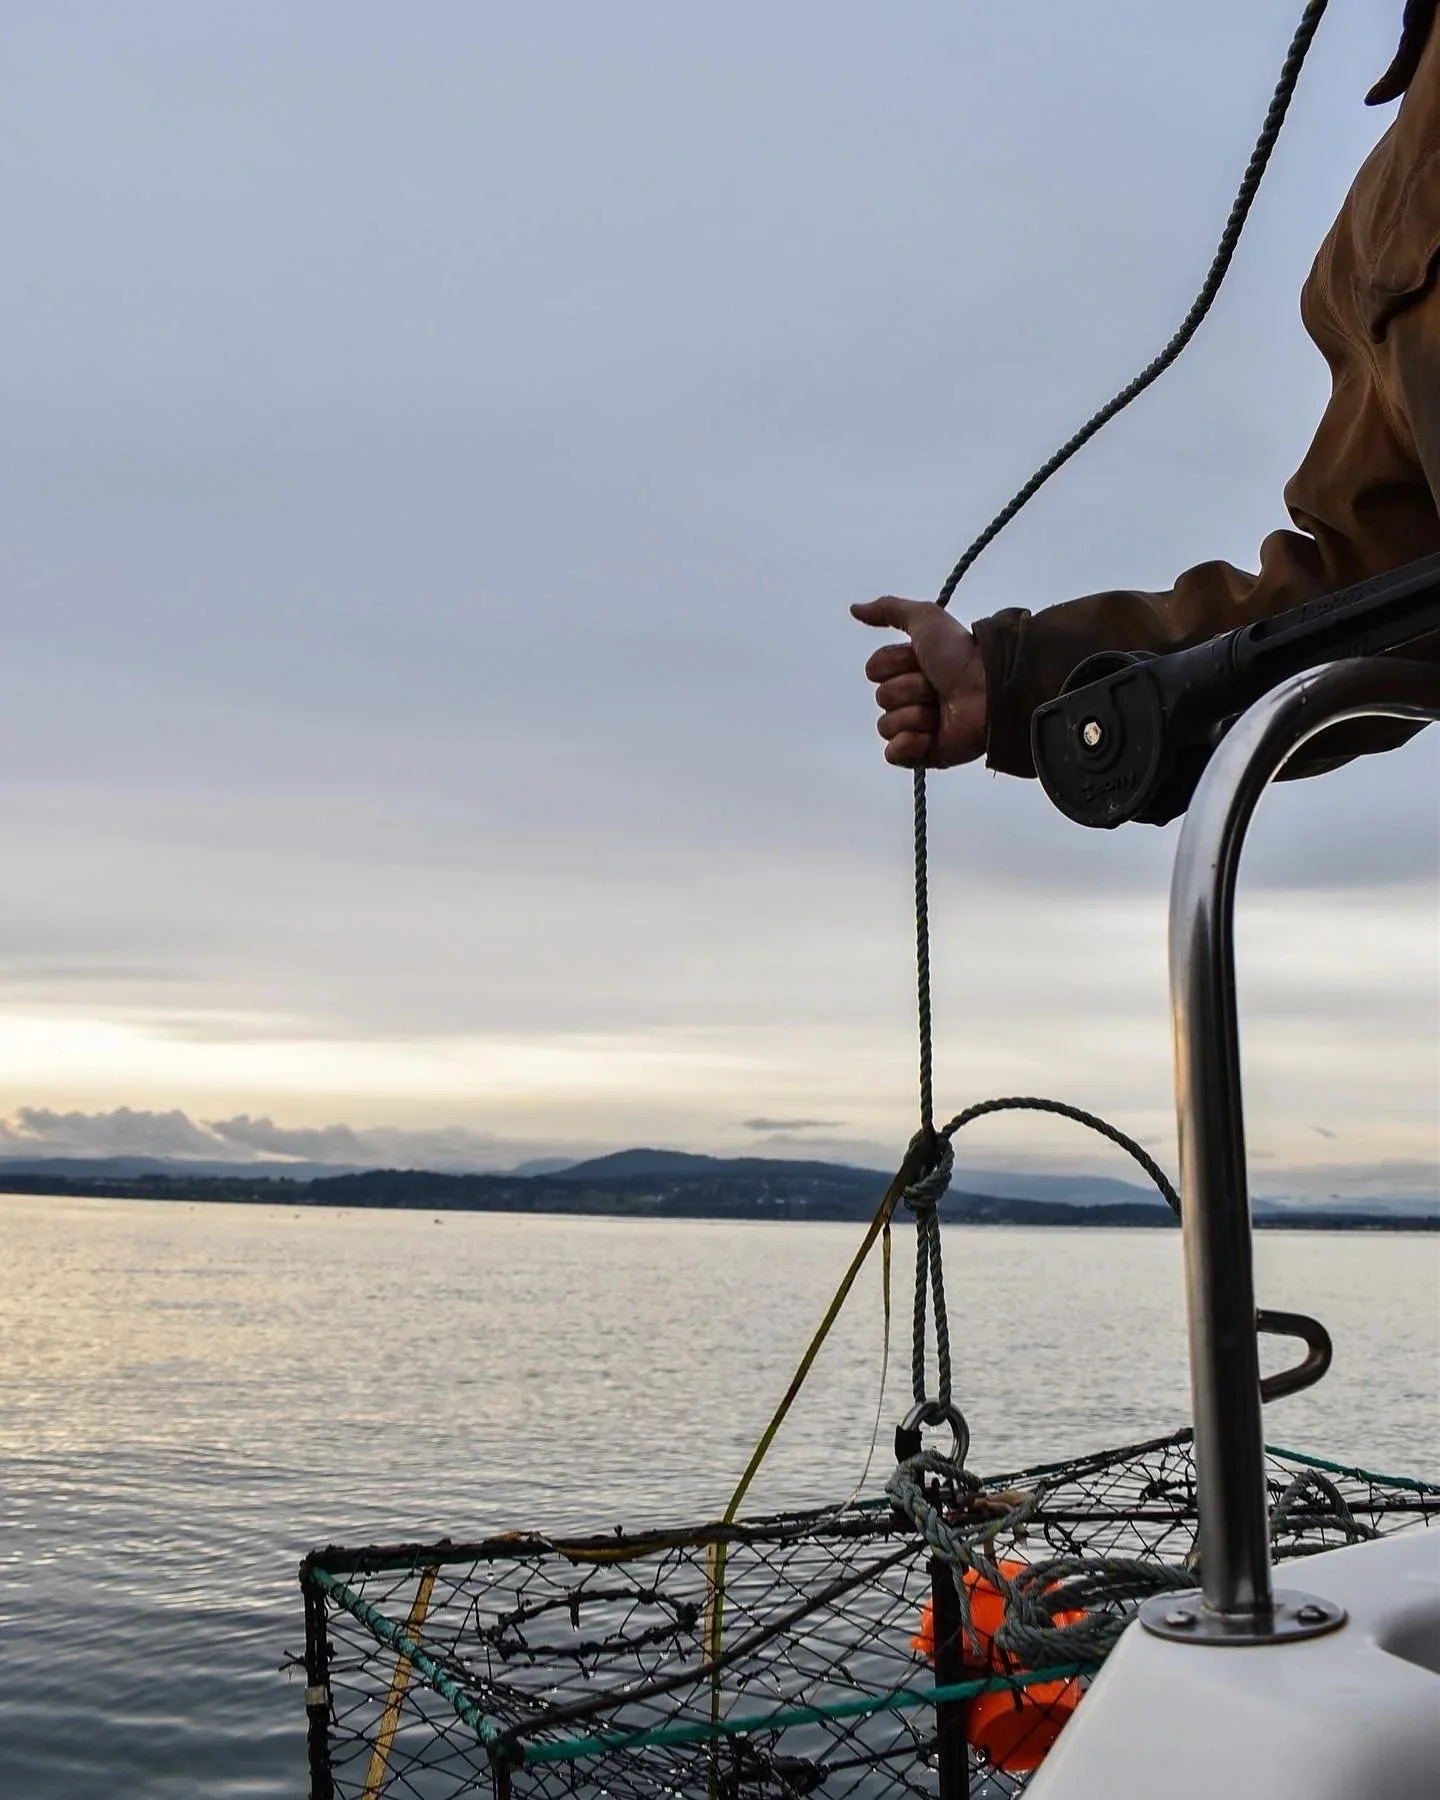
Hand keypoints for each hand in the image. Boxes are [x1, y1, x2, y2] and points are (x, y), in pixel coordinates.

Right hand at [851, 596, 987, 766]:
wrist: (989, 691)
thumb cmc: (961, 654)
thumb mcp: (926, 619)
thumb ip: (889, 609)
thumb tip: (854, 609)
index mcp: (909, 668)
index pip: (874, 669)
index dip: (896, 665)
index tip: (924, 661)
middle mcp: (911, 696)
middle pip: (882, 697)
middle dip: (910, 690)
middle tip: (938, 687)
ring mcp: (917, 726)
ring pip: (887, 725)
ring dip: (915, 715)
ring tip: (942, 711)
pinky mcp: (923, 753)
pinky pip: (894, 754)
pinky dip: (909, 745)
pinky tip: (930, 735)